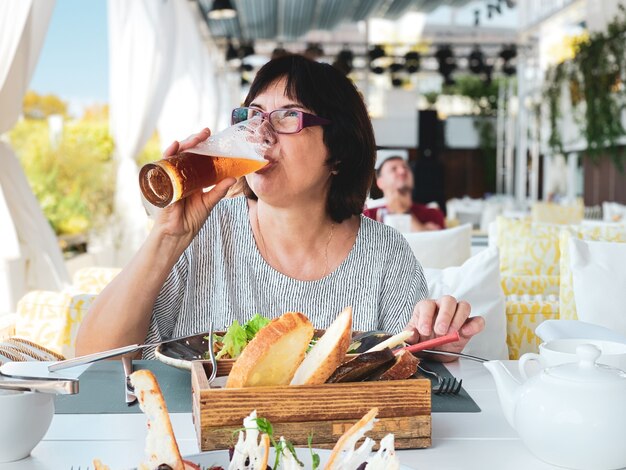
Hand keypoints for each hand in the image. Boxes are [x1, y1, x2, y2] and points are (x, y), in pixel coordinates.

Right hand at [153, 128, 235, 242]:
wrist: (178, 235)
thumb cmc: (191, 220)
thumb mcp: (208, 202)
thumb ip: (219, 190)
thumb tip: (233, 178)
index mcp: (192, 178)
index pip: (196, 157)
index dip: (203, 147)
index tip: (212, 137)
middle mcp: (180, 175)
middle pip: (186, 152)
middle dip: (195, 141)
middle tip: (206, 133)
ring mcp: (171, 177)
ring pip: (175, 155)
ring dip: (184, 144)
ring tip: (196, 138)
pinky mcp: (163, 183)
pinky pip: (163, 165)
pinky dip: (168, 155)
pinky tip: (174, 147)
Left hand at [404, 295, 484, 361]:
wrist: (433, 353)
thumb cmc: (422, 342)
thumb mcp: (412, 340)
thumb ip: (408, 336)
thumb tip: (410, 334)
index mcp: (426, 308)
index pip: (427, 305)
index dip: (426, 316)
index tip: (424, 331)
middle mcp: (442, 308)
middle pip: (448, 300)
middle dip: (444, 316)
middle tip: (440, 331)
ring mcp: (457, 315)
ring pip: (463, 306)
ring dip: (458, 319)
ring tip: (452, 334)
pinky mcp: (469, 325)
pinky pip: (477, 320)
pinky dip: (474, 325)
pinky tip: (466, 332)